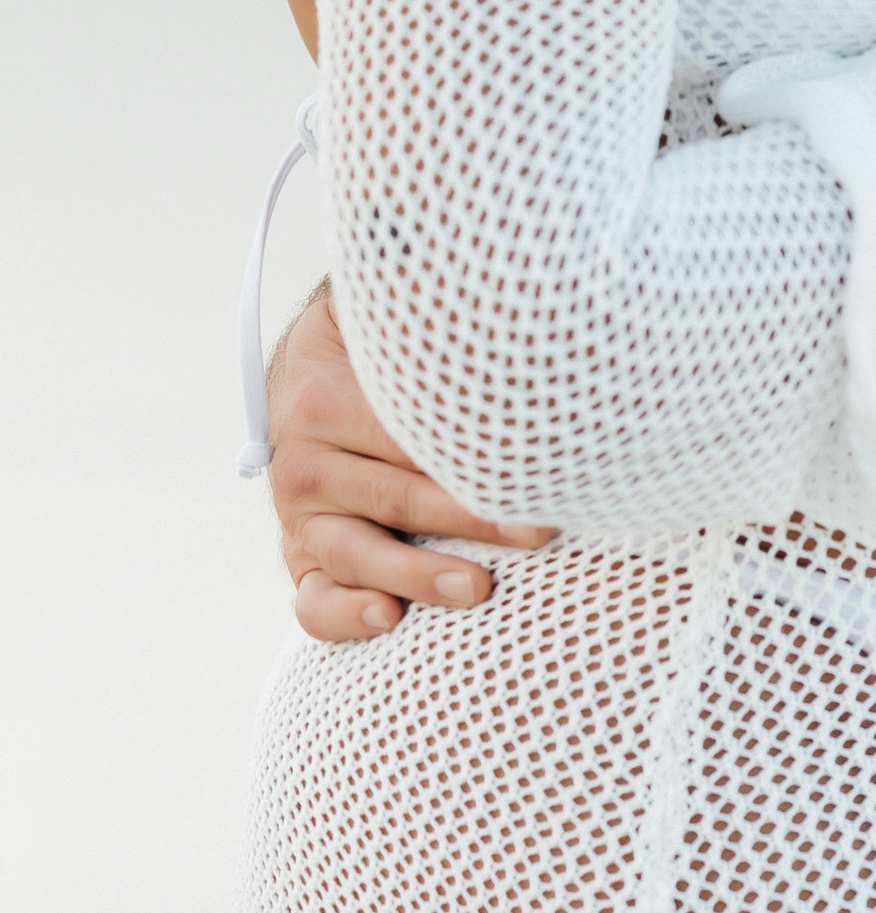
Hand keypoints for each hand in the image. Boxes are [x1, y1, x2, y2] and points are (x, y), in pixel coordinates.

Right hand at [266, 287, 544, 641]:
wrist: (310, 370)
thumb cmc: (375, 346)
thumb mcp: (387, 316)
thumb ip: (432, 310)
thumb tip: (518, 294)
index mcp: (324, 397)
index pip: (408, 435)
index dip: (474, 451)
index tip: (538, 466)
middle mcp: (304, 460)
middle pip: (395, 495)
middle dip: (472, 516)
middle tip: (537, 530)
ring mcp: (299, 515)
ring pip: (354, 554)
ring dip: (417, 574)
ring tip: (475, 587)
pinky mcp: (303, 556)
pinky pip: (313, 600)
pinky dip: (344, 616)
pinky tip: (389, 618)